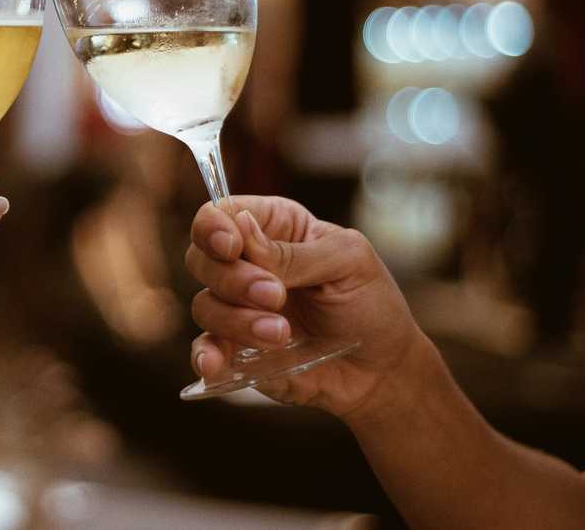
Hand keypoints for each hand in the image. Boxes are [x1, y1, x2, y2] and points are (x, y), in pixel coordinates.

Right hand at [186, 196, 425, 419]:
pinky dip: (205, 355)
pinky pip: (204, 349)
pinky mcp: (235, 349)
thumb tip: (241, 229)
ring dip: (238, 320)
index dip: (214, 226)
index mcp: (273, 228)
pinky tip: (215, 364)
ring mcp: (237, 308)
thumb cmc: (371, 304)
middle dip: (233, 279)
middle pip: (201, 258)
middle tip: (275, 296)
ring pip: (204, 305)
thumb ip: (293, 252)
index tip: (232, 247)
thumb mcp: (347, 262)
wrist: (382, 370)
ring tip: (281, 335)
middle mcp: (246, 264)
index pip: (221, 214)